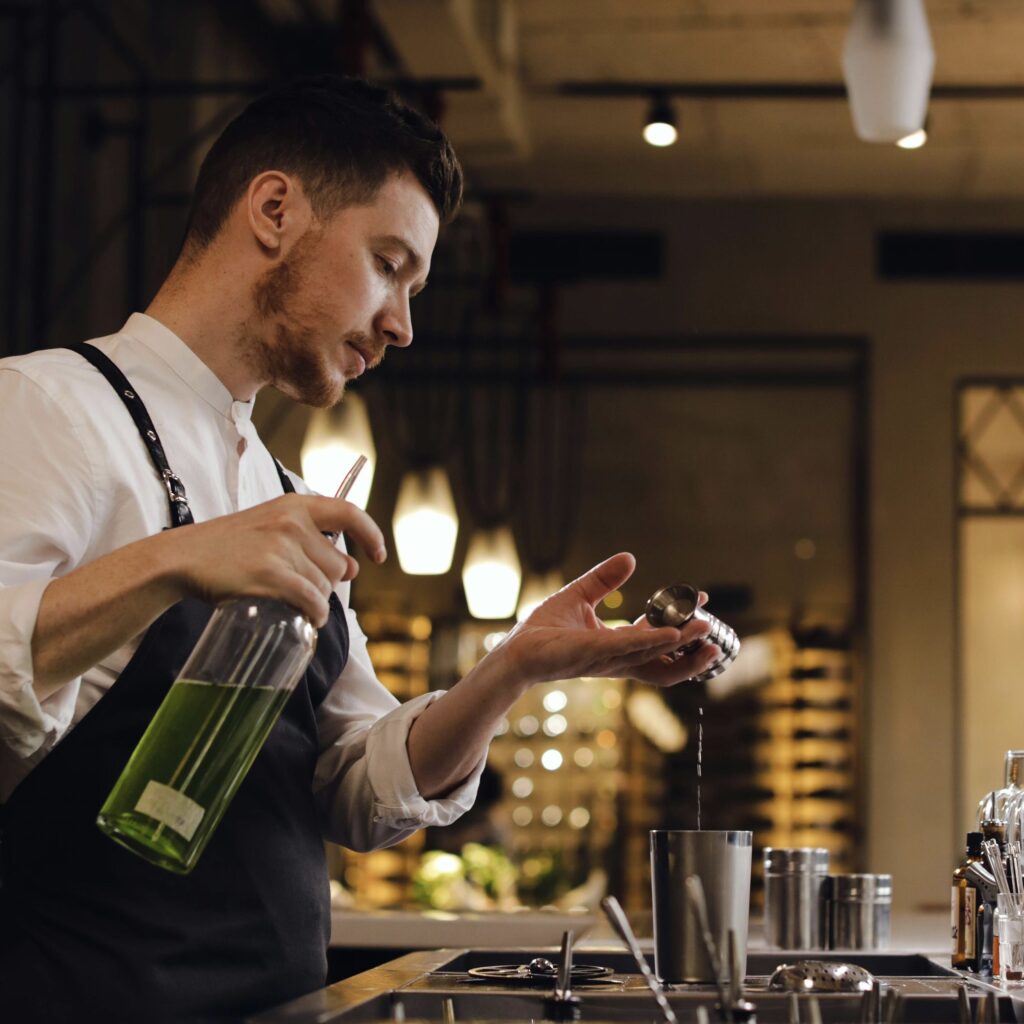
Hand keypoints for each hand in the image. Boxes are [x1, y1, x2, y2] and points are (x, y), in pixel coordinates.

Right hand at [166, 493, 385, 625]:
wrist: (182, 557)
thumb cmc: (228, 547)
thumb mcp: (270, 528)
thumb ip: (311, 541)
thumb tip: (352, 567)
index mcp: (295, 505)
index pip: (348, 512)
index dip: (370, 534)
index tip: (379, 556)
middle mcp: (292, 522)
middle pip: (338, 564)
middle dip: (327, 583)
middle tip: (300, 587)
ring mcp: (281, 547)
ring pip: (325, 586)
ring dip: (316, 602)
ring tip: (291, 601)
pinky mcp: (270, 573)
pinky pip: (310, 601)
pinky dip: (313, 615)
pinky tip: (307, 618)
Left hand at [497, 552, 721, 686]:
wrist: (515, 649)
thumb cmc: (543, 630)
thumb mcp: (579, 596)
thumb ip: (604, 580)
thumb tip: (630, 557)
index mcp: (617, 647)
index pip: (658, 638)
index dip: (681, 624)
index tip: (700, 601)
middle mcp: (617, 658)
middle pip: (665, 659)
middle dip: (692, 648)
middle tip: (714, 627)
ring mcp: (607, 659)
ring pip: (655, 656)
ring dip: (682, 645)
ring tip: (707, 630)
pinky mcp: (591, 653)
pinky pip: (629, 648)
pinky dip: (653, 641)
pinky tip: (673, 632)